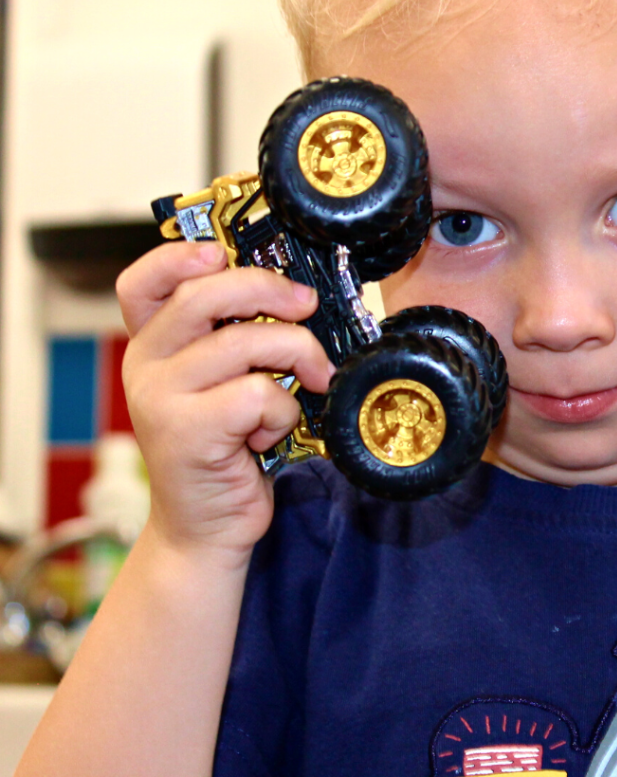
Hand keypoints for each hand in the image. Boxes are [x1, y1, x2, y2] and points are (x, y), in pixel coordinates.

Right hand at [116, 241, 334, 561]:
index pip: (143, 281)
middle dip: (269, 289)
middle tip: (306, 304)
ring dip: (297, 356)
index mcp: (151, 344)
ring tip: (310, 381)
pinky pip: (258, 394)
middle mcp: (145, 365)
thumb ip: (238, 336)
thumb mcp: (225, 381)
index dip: (179, 256)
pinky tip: (270, 434)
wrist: (207, 528)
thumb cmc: (228, 447)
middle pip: (204, 295)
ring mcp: (160, 399)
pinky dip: (283, 411)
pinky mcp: (185, 434)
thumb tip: (295, 291)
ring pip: (245, 342)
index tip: (221, 252)